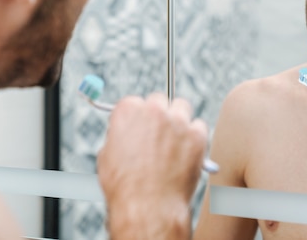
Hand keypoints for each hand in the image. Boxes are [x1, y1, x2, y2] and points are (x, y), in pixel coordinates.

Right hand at [97, 93, 207, 237]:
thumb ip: (119, 136)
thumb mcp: (108, 155)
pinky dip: (195, 136)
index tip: (140, 126)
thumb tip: (127, 134)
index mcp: (128, 110)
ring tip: (175, 139)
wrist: (148, 207)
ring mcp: (177, 120)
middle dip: (159, 114)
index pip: (135, 102)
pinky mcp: (197, 134)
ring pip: (182, 107)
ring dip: (179, 119)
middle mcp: (153, 110)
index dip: (137, 117)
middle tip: (159, 132)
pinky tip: (187, 151)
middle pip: (159, 100)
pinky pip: (199, 126)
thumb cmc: (125, 186)